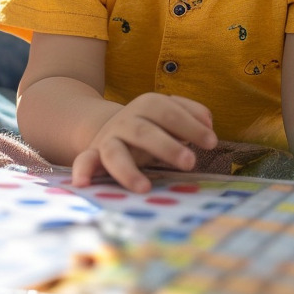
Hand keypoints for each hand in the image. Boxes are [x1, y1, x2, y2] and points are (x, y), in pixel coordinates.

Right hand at [71, 93, 217, 192]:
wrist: (112, 127)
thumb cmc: (153, 125)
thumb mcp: (170, 115)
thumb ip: (191, 114)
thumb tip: (208, 123)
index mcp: (148, 105)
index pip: (169, 111)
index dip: (191, 124)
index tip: (211, 142)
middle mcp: (127, 120)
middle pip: (144, 130)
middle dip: (167, 146)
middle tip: (190, 162)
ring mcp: (109, 138)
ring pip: (115, 151)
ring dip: (129, 170)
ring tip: (144, 189)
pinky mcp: (95, 155)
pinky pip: (84, 161)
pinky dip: (82, 171)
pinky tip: (81, 183)